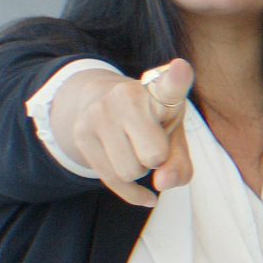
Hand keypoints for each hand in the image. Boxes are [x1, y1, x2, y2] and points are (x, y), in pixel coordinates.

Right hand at [52, 59, 195, 208]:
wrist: (102, 102)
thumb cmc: (152, 121)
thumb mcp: (174, 135)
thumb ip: (180, 162)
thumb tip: (162, 183)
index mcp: (159, 91)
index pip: (170, 86)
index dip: (176, 79)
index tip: (181, 68)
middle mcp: (126, 96)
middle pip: (152, 157)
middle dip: (156, 160)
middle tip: (152, 142)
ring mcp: (99, 113)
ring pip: (129, 172)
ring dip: (138, 170)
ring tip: (135, 148)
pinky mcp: (80, 133)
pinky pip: (111, 181)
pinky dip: (132, 193)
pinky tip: (144, 194)